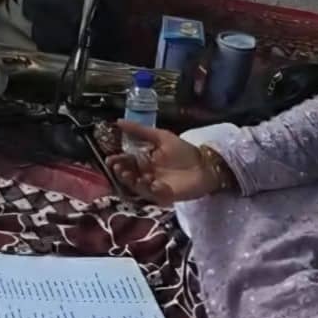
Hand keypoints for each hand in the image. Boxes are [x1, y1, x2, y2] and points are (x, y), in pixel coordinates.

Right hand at [104, 121, 218, 203]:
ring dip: (133, 182)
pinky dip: (151, 190)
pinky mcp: (165, 196)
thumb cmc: (184, 150)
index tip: (111, 159)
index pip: (125, 162)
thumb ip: (140, 131)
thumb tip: (117, 121)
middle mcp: (146, 174)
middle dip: (121, 173)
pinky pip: (154, 195)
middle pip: (128, 176)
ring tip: (134, 175)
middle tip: (120, 168)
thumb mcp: (161, 137)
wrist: (206, 165)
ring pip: (138, 187)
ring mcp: (154, 186)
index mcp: (143, 161)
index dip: (117, 161)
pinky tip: (153, 183)